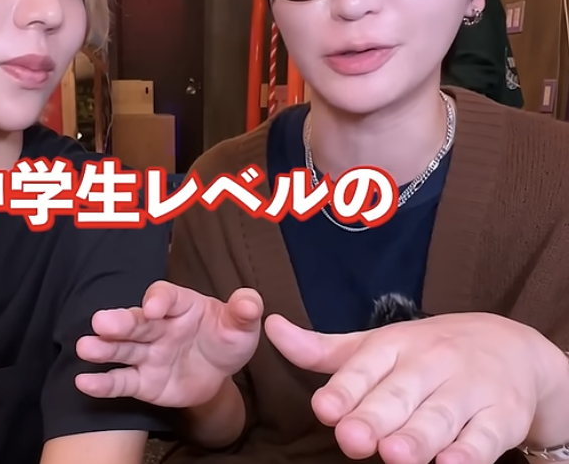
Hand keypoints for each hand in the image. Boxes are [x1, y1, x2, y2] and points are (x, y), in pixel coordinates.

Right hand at [75, 281, 262, 407]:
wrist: (218, 372)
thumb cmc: (226, 338)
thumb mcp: (241, 325)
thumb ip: (244, 311)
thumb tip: (250, 303)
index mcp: (181, 304)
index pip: (166, 296)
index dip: (159, 299)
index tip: (155, 307)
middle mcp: (158, 326)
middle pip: (137, 321)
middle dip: (120, 322)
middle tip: (101, 322)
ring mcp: (147, 353)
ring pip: (123, 349)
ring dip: (104, 348)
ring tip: (85, 347)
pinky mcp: (142, 381)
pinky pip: (121, 381)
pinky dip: (102, 382)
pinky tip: (84, 382)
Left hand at [265, 312, 564, 463]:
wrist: (509, 346)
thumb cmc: (426, 352)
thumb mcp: (375, 345)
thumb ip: (322, 350)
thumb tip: (269, 328)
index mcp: (394, 345)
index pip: (365, 368)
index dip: (344, 390)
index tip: (323, 409)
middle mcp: (430, 363)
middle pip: (399, 394)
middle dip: (375, 417)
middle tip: (352, 439)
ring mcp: (467, 389)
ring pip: (440, 416)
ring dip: (417, 436)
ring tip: (394, 455)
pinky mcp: (500, 416)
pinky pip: (484, 437)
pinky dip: (469, 452)